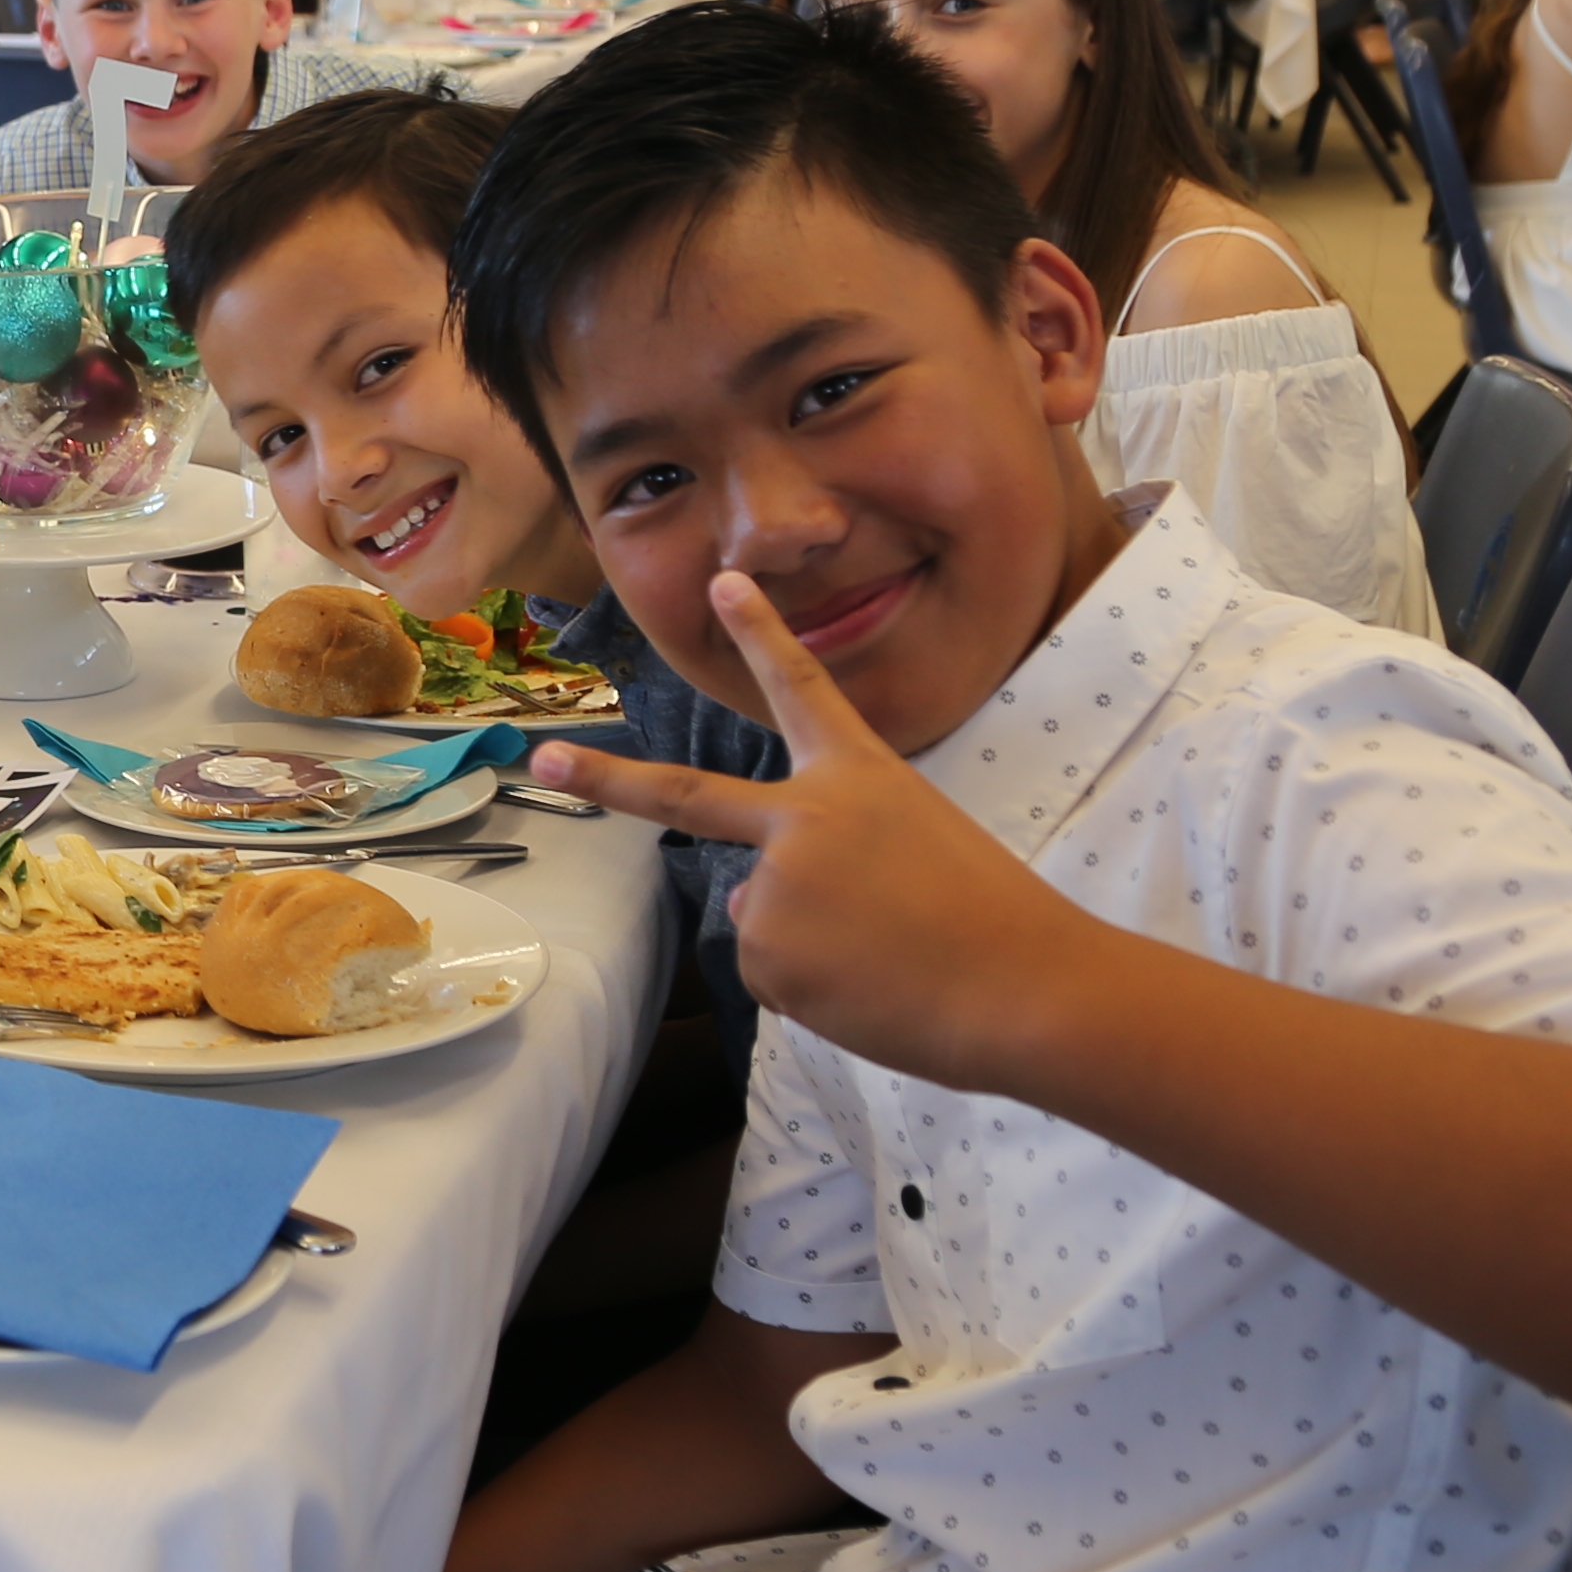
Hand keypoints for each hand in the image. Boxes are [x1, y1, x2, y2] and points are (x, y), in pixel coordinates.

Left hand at [528, 570, 1093, 1091]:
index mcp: (859, 775)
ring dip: (813, 948)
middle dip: (604, 778)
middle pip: (683, 794)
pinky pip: (772, 972)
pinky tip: (869, 991)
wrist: (1027, 989)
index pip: (803, 689)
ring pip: (764, 918)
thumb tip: (762, 903)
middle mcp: (801, 817)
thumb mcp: (920, 847)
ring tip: (888, 956)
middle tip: (544, 756)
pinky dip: (814, 990)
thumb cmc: (995, 921)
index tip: (724, 581)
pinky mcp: (766, 950)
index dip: (762, 633)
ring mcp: (774, 882)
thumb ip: (833, 854)